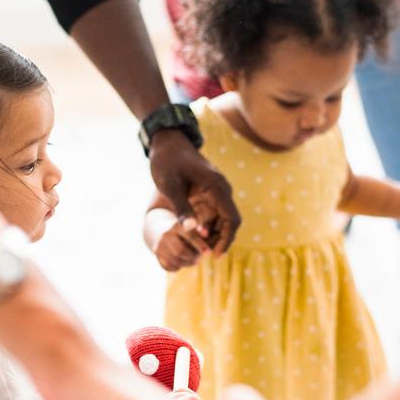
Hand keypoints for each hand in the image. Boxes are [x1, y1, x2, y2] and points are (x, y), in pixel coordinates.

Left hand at [149, 130, 240, 255]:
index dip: (226, 240)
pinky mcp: (210, 194)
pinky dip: (206, 227)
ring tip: (196, 249)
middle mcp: (221, 190)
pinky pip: (213, 215)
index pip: (232, 219)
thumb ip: (182, 208)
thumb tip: (193, 231)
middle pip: (229, 222)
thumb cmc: (167, 162)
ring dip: (212, 236)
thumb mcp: (170, 186)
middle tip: (202, 256)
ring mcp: (217, 192)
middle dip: (219, 241)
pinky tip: (194, 237)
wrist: (167, 143)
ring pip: (222, 220)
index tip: (214, 255)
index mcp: (216, 187)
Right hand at [153, 217, 209, 271]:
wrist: (165, 230)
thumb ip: (202, 230)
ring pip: (175, 261)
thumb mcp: (194, 227)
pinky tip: (182, 262)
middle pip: (180, 251)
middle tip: (200, 258)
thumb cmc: (187, 230)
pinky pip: (168, 266)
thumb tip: (206, 234)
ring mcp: (160, 244)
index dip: (200, 245)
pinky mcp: (156, 253)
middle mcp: (167, 234)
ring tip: (194, 261)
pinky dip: (177, 267)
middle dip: (193, 257)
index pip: (190, 237)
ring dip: (187, 263)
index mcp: (179, 225)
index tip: (208, 253)